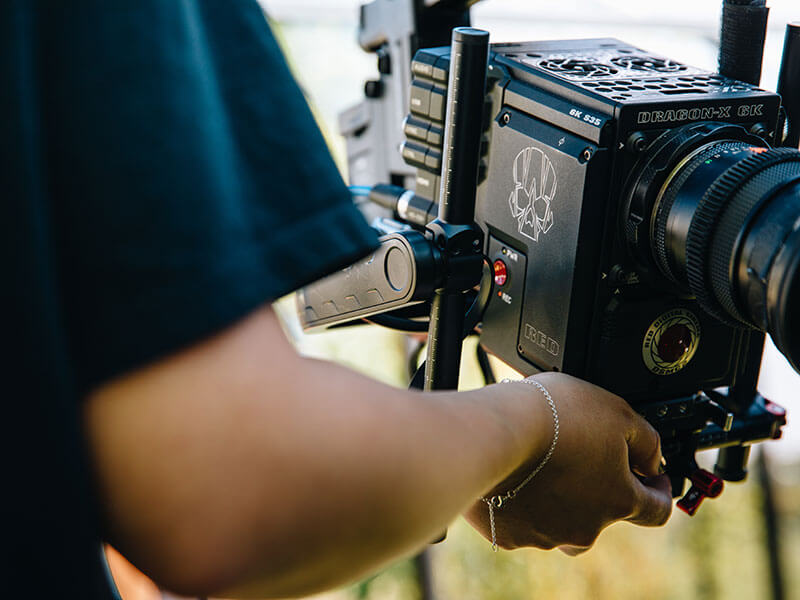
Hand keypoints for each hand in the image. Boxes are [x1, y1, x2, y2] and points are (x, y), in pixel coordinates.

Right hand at [464, 372, 671, 552]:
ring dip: (558, 500)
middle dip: (599, 492)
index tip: (653, 478)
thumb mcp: (618, 412)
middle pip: (603, 517)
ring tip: (540, 465)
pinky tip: (512, 476)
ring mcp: (545, 535)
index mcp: (619, 500)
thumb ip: (646, 441)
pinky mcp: (508, 534)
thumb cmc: (556, 416)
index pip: (657, 510)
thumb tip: (651, 462)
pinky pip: (521, 522)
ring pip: (560, 522)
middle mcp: (586, 527)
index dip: (661, 491)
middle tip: (580, 458)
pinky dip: (521, 503)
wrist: (494, 431)